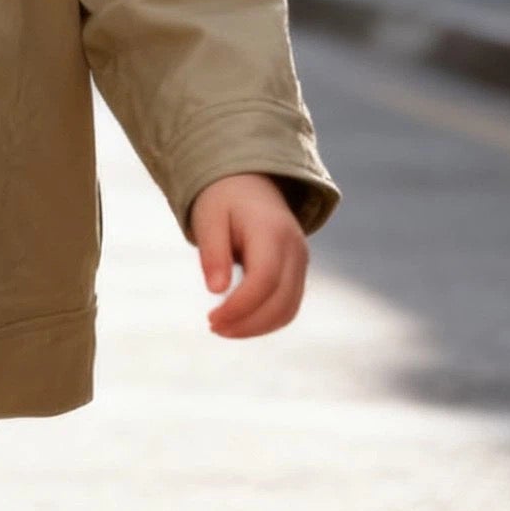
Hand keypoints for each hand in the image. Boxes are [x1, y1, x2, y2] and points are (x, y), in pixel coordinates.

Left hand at [188, 173, 306, 338]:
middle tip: (213, 327)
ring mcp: (300, 262)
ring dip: (257, 328)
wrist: (249, 182)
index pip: (264, 280)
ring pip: (288, 310)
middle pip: (280, 301)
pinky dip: (266, 321)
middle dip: (247, 324)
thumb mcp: (209, 219)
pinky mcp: (298, 273)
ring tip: (223, 328)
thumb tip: (216, 291)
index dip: (240, 306)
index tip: (212, 319)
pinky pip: (288, 306)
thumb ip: (213, 253)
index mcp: (271, 231)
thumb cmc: (223, 200)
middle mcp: (294, 248)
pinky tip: (238, 322)